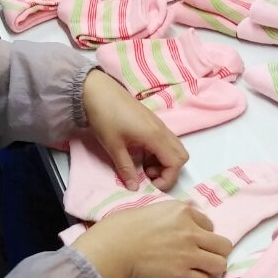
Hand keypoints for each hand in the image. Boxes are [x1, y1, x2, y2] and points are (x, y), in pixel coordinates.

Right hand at [74, 200, 231, 277]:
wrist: (112, 248)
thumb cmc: (122, 227)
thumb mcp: (152, 209)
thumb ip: (172, 214)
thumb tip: (182, 217)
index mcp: (183, 212)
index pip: (209, 223)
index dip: (202, 234)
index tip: (193, 241)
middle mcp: (191, 231)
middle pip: (223, 245)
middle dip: (215, 252)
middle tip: (203, 258)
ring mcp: (189, 254)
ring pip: (220, 264)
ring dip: (210, 269)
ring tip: (198, 271)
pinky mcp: (181, 275)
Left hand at [81, 69, 187, 189]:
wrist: (96, 90)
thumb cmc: (104, 117)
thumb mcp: (113, 146)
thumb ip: (125, 168)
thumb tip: (134, 188)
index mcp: (155, 136)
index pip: (176, 163)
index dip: (167, 179)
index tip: (149, 185)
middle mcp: (162, 129)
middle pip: (181, 155)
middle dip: (169, 171)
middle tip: (148, 176)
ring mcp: (158, 124)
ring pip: (174, 148)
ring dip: (164, 162)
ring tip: (142, 167)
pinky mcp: (152, 122)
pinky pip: (165, 141)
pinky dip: (159, 153)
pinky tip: (140, 155)